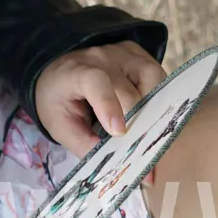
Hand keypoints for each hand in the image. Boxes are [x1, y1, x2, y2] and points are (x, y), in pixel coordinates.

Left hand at [34, 42, 165, 155]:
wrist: (61, 74)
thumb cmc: (60, 101)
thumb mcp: (61, 127)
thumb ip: (84, 144)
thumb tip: (115, 164)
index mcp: (74, 73)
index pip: (95, 82)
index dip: (109, 105)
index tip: (119, 132)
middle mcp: (101, 58)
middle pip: (128, 91)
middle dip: (137, 125)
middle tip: (141, 157)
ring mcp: (123, 53)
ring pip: (151, 80)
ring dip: (152, 110)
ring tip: (146, 133)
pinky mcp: (138, 55)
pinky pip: (158, 76)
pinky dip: (157, 98)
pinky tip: (148, 114)